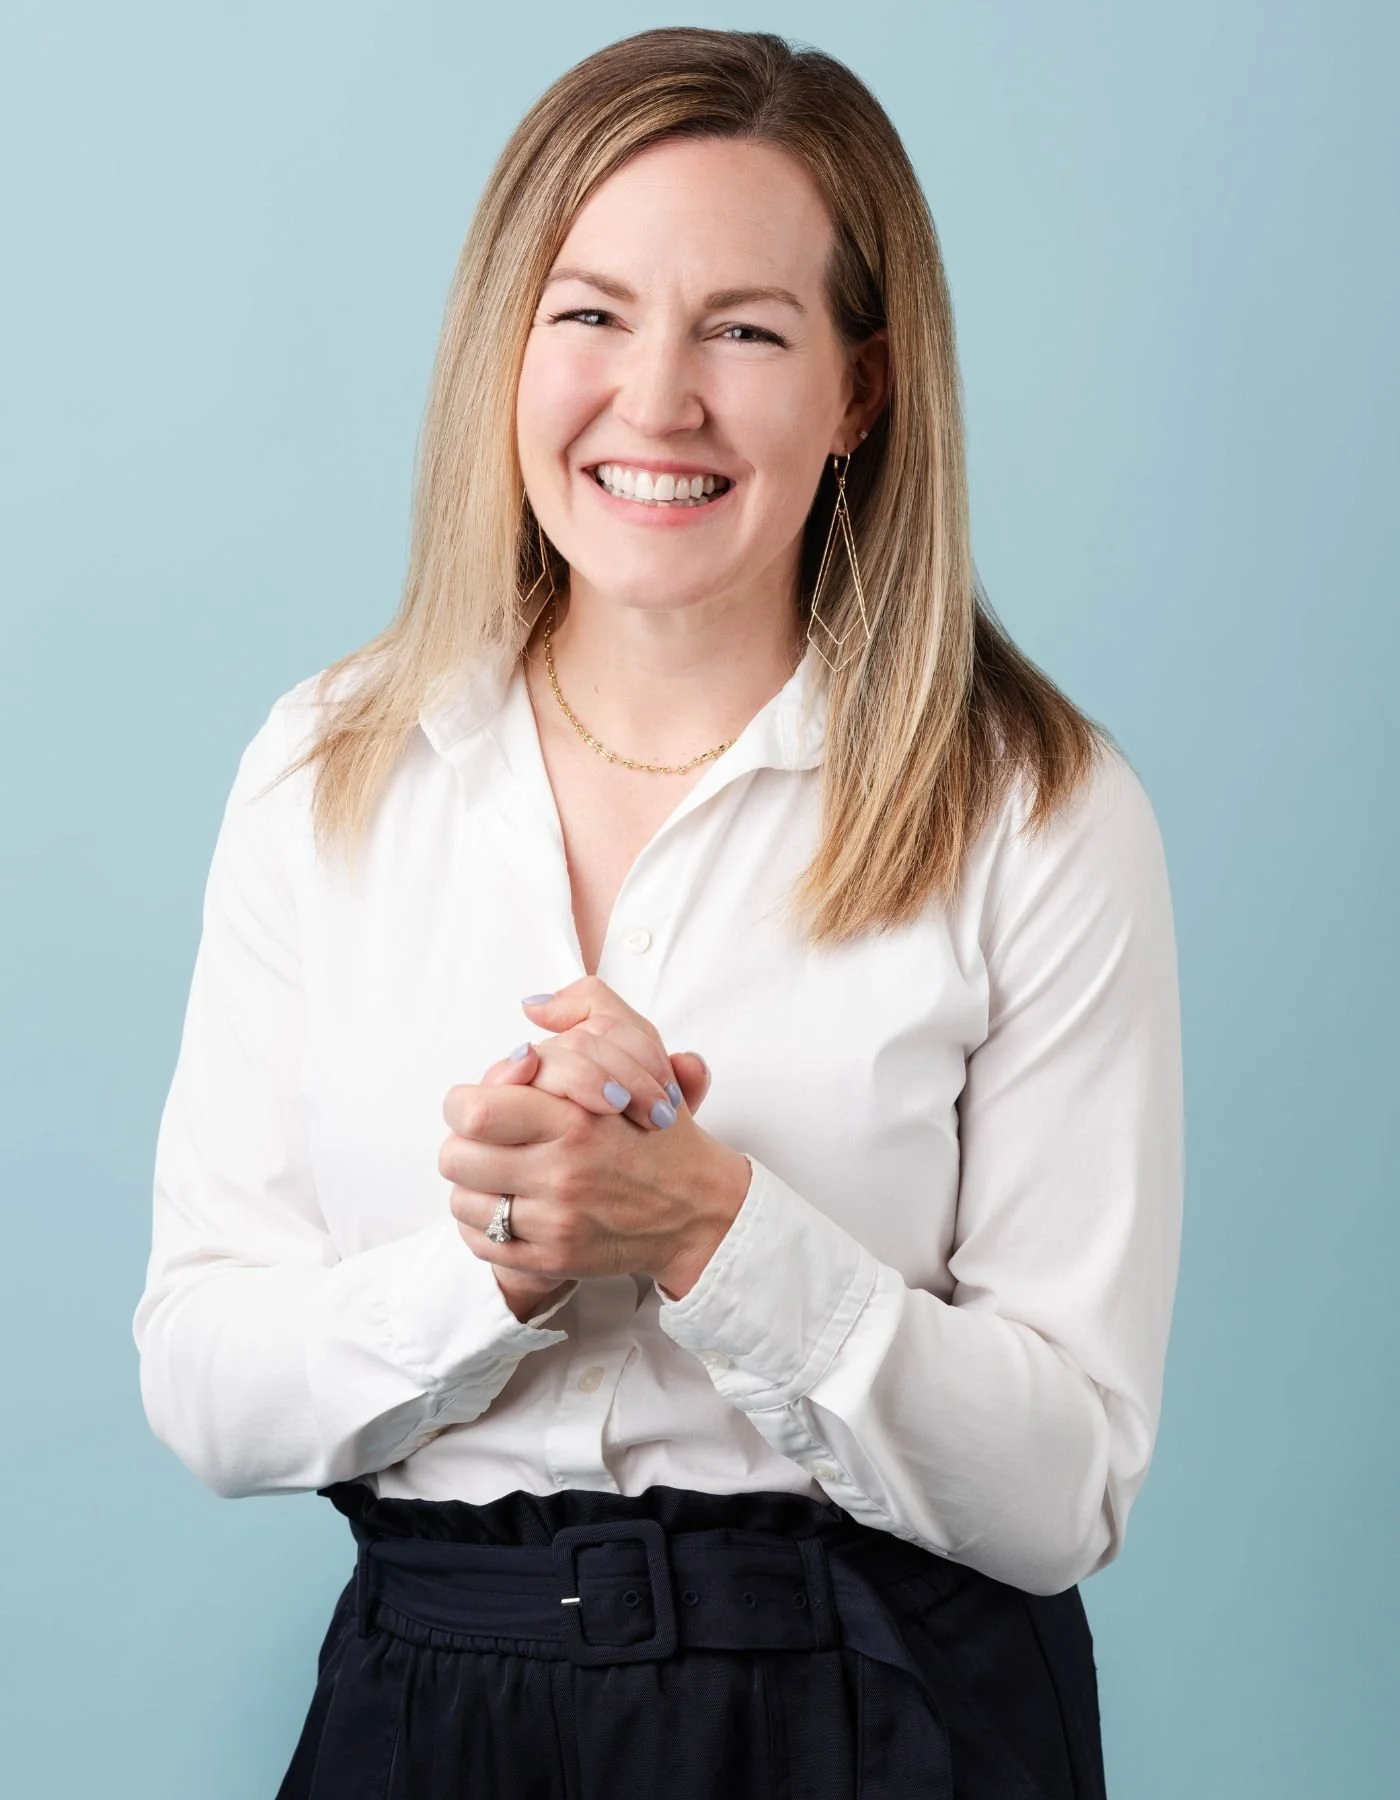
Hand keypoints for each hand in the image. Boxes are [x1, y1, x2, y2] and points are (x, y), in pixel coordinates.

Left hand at [440, 981, 749, 1299]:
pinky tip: (512, 1206)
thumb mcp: (640, 1053)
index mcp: (577, 1120)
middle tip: (489, 1139)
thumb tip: (532, 1007)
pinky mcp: (550, 1260)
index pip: (474, 1110)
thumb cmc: (661, 1133)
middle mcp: (561, 1174)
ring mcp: (554, 1223)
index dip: (467, 1101)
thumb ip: (588, 1009)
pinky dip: (486, 1224)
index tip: (486, 1101)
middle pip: (455, 1156)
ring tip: (500, 1173)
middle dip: (466, 1142)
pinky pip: (481, 1242)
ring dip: (474, 1183)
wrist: (698, 1211)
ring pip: (461, 1201)